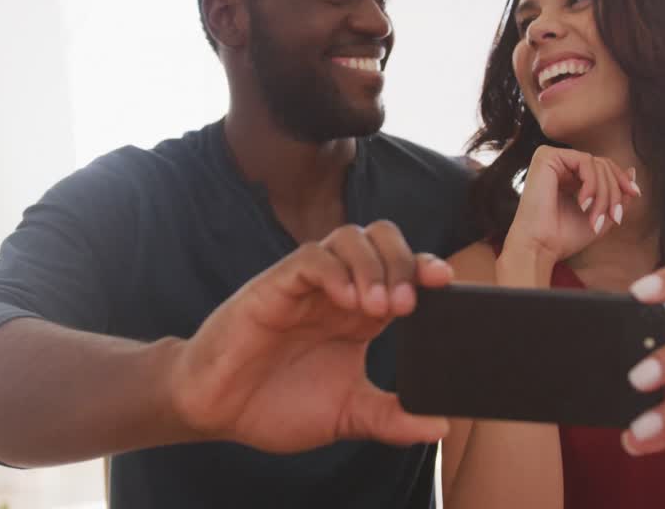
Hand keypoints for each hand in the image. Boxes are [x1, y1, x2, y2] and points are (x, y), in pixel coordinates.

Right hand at [170, 221, 453, 452]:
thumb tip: (441, 426)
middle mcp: (338, 290)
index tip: (448, 285)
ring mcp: (307, 284)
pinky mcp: (275, 285)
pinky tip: (348, 301)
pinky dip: (335, 270)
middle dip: (404, 261)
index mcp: (361, 314)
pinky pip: (310, 258)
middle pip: (382, 240)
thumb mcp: (347, 415)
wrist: (217, 409)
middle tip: (409, 305)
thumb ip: (391, 418)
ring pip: (349, 238)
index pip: (404, 272)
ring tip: (380, 307)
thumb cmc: (276, 404)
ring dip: (374, 265)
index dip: (427, 269)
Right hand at [502, 146, 639, 273]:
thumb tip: (633, 170)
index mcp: (569, 176)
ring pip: (597, 163)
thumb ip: (618, 194)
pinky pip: (584, 160)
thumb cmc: (564, 236)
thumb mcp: (602, 214)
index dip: (621, 180)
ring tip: (596, 217)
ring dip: (604, 193)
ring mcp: (552, 159)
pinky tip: (583, 203)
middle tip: (614, 216)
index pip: (603, 168)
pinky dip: (591, 183)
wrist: (540, 247)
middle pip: (603, 165)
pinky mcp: (546, 157)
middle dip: (614, 192)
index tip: (635, 195)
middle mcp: (560, 165)